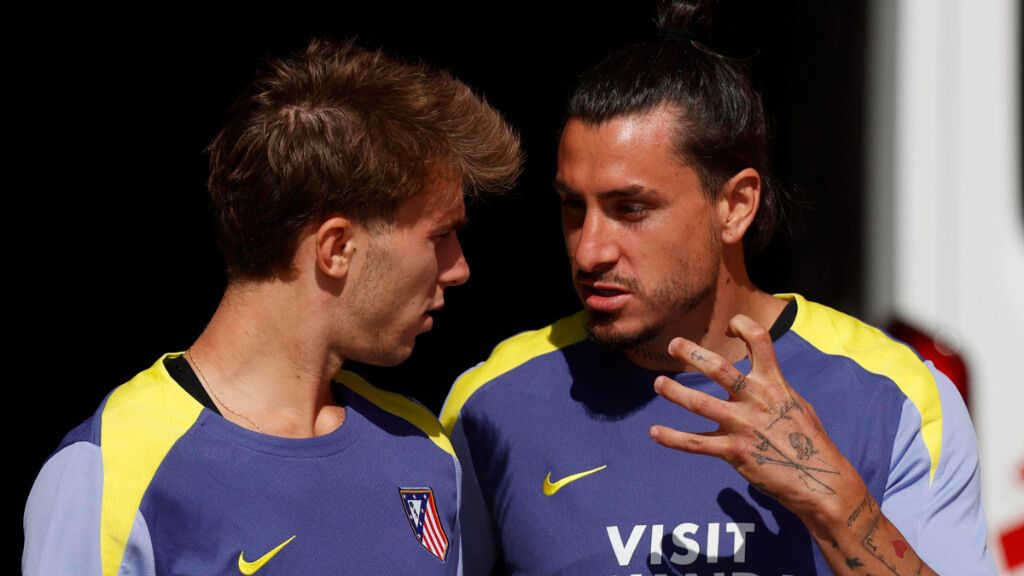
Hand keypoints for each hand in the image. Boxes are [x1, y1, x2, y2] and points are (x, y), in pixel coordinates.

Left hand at [648, 313, 858, 528]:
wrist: (820, 481)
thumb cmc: (809, 441)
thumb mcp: (796, 403)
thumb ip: (774, 386)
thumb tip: (761, 373)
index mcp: (774, 383)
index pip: (758, 339)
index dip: (742, 325)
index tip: (728, 328)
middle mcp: (756, 399)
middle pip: (718, 367)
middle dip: (691, 353)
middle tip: (673, 345)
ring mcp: (743, 424)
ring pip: (700, 403)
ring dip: (675, 392)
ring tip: (658, 384)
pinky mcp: (735, 451)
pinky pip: (697, 443)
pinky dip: (673, 438)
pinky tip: (655, 432)